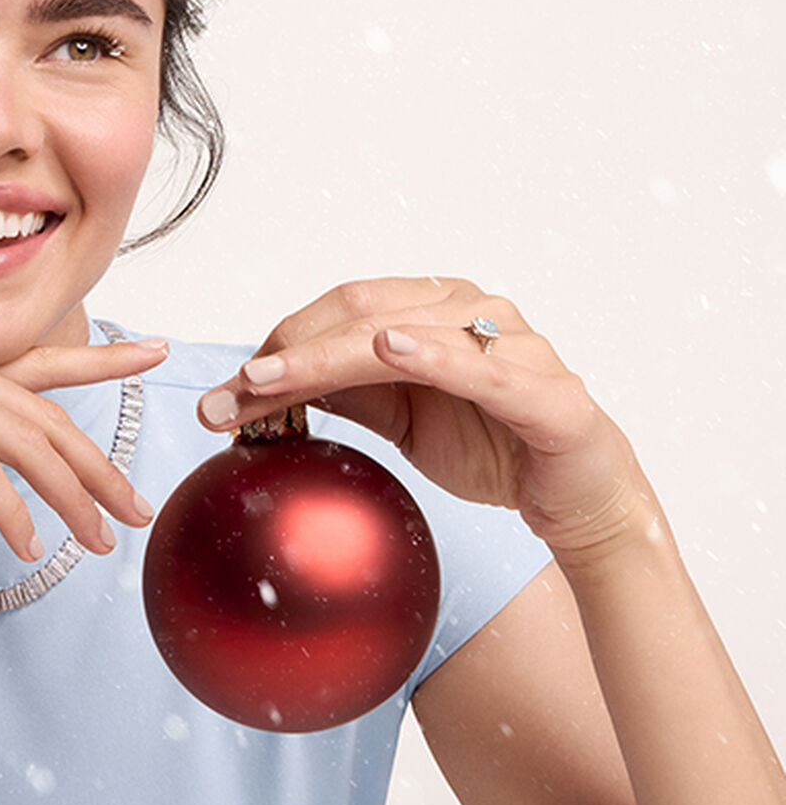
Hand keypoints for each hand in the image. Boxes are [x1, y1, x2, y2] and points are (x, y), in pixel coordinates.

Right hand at [0, 336, 167, 562]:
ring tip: (95, 541)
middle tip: (136, 508)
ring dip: (67, 497)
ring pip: (19, 441)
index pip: (39, 361)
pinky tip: (26, 546)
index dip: (101, 356)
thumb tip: (23, 459)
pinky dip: (10, 511)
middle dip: (96, 467)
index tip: (154, 350)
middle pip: (41, 415)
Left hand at [197, 277, 653, 557]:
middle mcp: (472, 310)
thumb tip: (267, 383)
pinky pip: (482, 366)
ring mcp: (513, 343)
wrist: (578, 497)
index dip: (278, 343)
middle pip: (357, 315)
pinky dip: (433, 355)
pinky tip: (388, 351)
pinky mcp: (547, 391)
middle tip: (227, 395)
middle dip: (283, 355)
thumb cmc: (493, 444)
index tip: (226, 389)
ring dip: (324, 359)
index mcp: (434, 308)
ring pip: (401, 335)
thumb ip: (346, 391)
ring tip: (269, 380)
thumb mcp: (400, 417)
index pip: (339, 311)